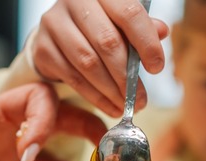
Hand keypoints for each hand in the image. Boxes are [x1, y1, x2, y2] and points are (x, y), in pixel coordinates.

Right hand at [31, 0, 169, 115]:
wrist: (59, 32)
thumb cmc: (99, 25)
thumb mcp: (122, 22)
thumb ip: (142, 26)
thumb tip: (162, 31)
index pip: (128, 13)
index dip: (146, 42)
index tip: (157, 67)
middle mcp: (73, 1)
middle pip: (106, 41)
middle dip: (127, 75)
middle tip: (141, 99)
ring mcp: (53, 24)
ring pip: (88, 63)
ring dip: (111, 90)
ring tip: (127, 105)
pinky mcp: (43, 49)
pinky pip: (73, 78)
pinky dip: (95, 97)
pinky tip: (110, 106)